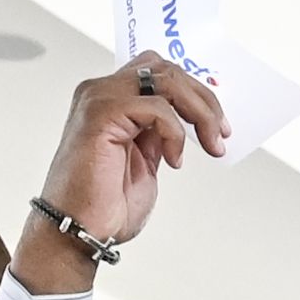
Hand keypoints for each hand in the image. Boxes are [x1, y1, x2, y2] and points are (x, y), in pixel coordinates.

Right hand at [20, 53, 237, 288]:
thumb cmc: (102, 204)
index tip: (219, 124)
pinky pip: (156, 106)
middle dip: (204, 99)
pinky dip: (174, 133)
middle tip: (221, 134)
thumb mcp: (146, 159)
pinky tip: (173, 161)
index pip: (159, 72)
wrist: (79, 230)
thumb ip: (159, 132)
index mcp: (111, 100)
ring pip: (165, 79)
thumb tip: (191, 120)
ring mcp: (99, 99)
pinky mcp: (101, 114)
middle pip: (166, 69)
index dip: (195, 92)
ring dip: (199, 112)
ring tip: (209, 143)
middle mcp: (101, 92)